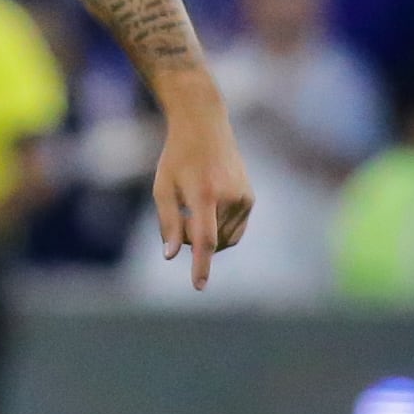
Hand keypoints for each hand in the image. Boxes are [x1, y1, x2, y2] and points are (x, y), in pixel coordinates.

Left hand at [152, 83, 252, 289]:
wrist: (205, 128)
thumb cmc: (177, 159)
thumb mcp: (162, 187)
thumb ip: (167, 223)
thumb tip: (171, 255)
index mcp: (204, 193)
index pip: (204, 238)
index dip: (201, 264)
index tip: (199, 286)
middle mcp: (229, 197)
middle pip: (210, 241)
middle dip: (191, 241)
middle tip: (177, 218)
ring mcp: (244, 198)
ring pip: (224, 240)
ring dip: (206, 236)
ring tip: (192, 208)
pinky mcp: (251, 199)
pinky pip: (234, 231)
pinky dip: (220, 230)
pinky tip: (208, 210)